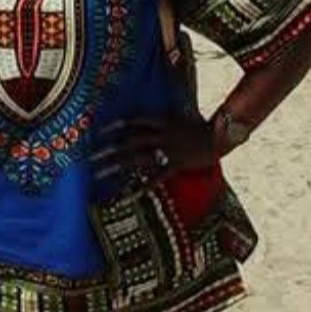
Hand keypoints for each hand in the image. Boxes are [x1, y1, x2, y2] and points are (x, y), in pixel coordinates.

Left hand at [91, 117, 218, 186]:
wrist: (220, 137)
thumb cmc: (198, 127)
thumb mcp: (178, 117)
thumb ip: (160, 120)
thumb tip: (142, 120)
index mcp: (162, 121)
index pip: (134, 122)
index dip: (115, 126)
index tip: (99, 132)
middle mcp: (162, 135)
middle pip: (129, 142)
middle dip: (109, 150)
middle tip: (90, 158)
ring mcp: (169, 150)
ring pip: (137, 158)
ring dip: (116, 166)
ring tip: (98, 174)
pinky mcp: (177, 165)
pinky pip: (157, 176)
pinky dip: (144, 185)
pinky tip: (129, 194)